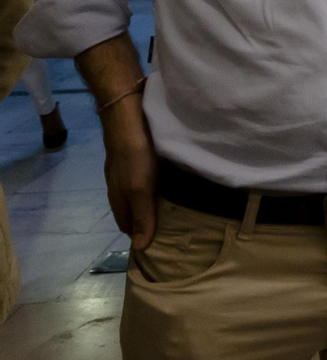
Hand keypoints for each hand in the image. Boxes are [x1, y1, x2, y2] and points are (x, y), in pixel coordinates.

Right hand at [102, 97, 157, 248]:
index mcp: (118, 194)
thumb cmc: (134, 153)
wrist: (127, 112)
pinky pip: (146, 176)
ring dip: (152, 203)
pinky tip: (170, 183)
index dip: (139, 235)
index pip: (126, 223)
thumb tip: (140, 247)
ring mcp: (127, 167)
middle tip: (171, 230)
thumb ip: (141, 214)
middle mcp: (120, 183)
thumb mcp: (139, 187)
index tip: (158, 245)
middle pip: (131, 209)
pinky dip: (156, 186)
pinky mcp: (137, 153)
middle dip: (146, 221)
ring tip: (174, 210)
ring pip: (138, 192)